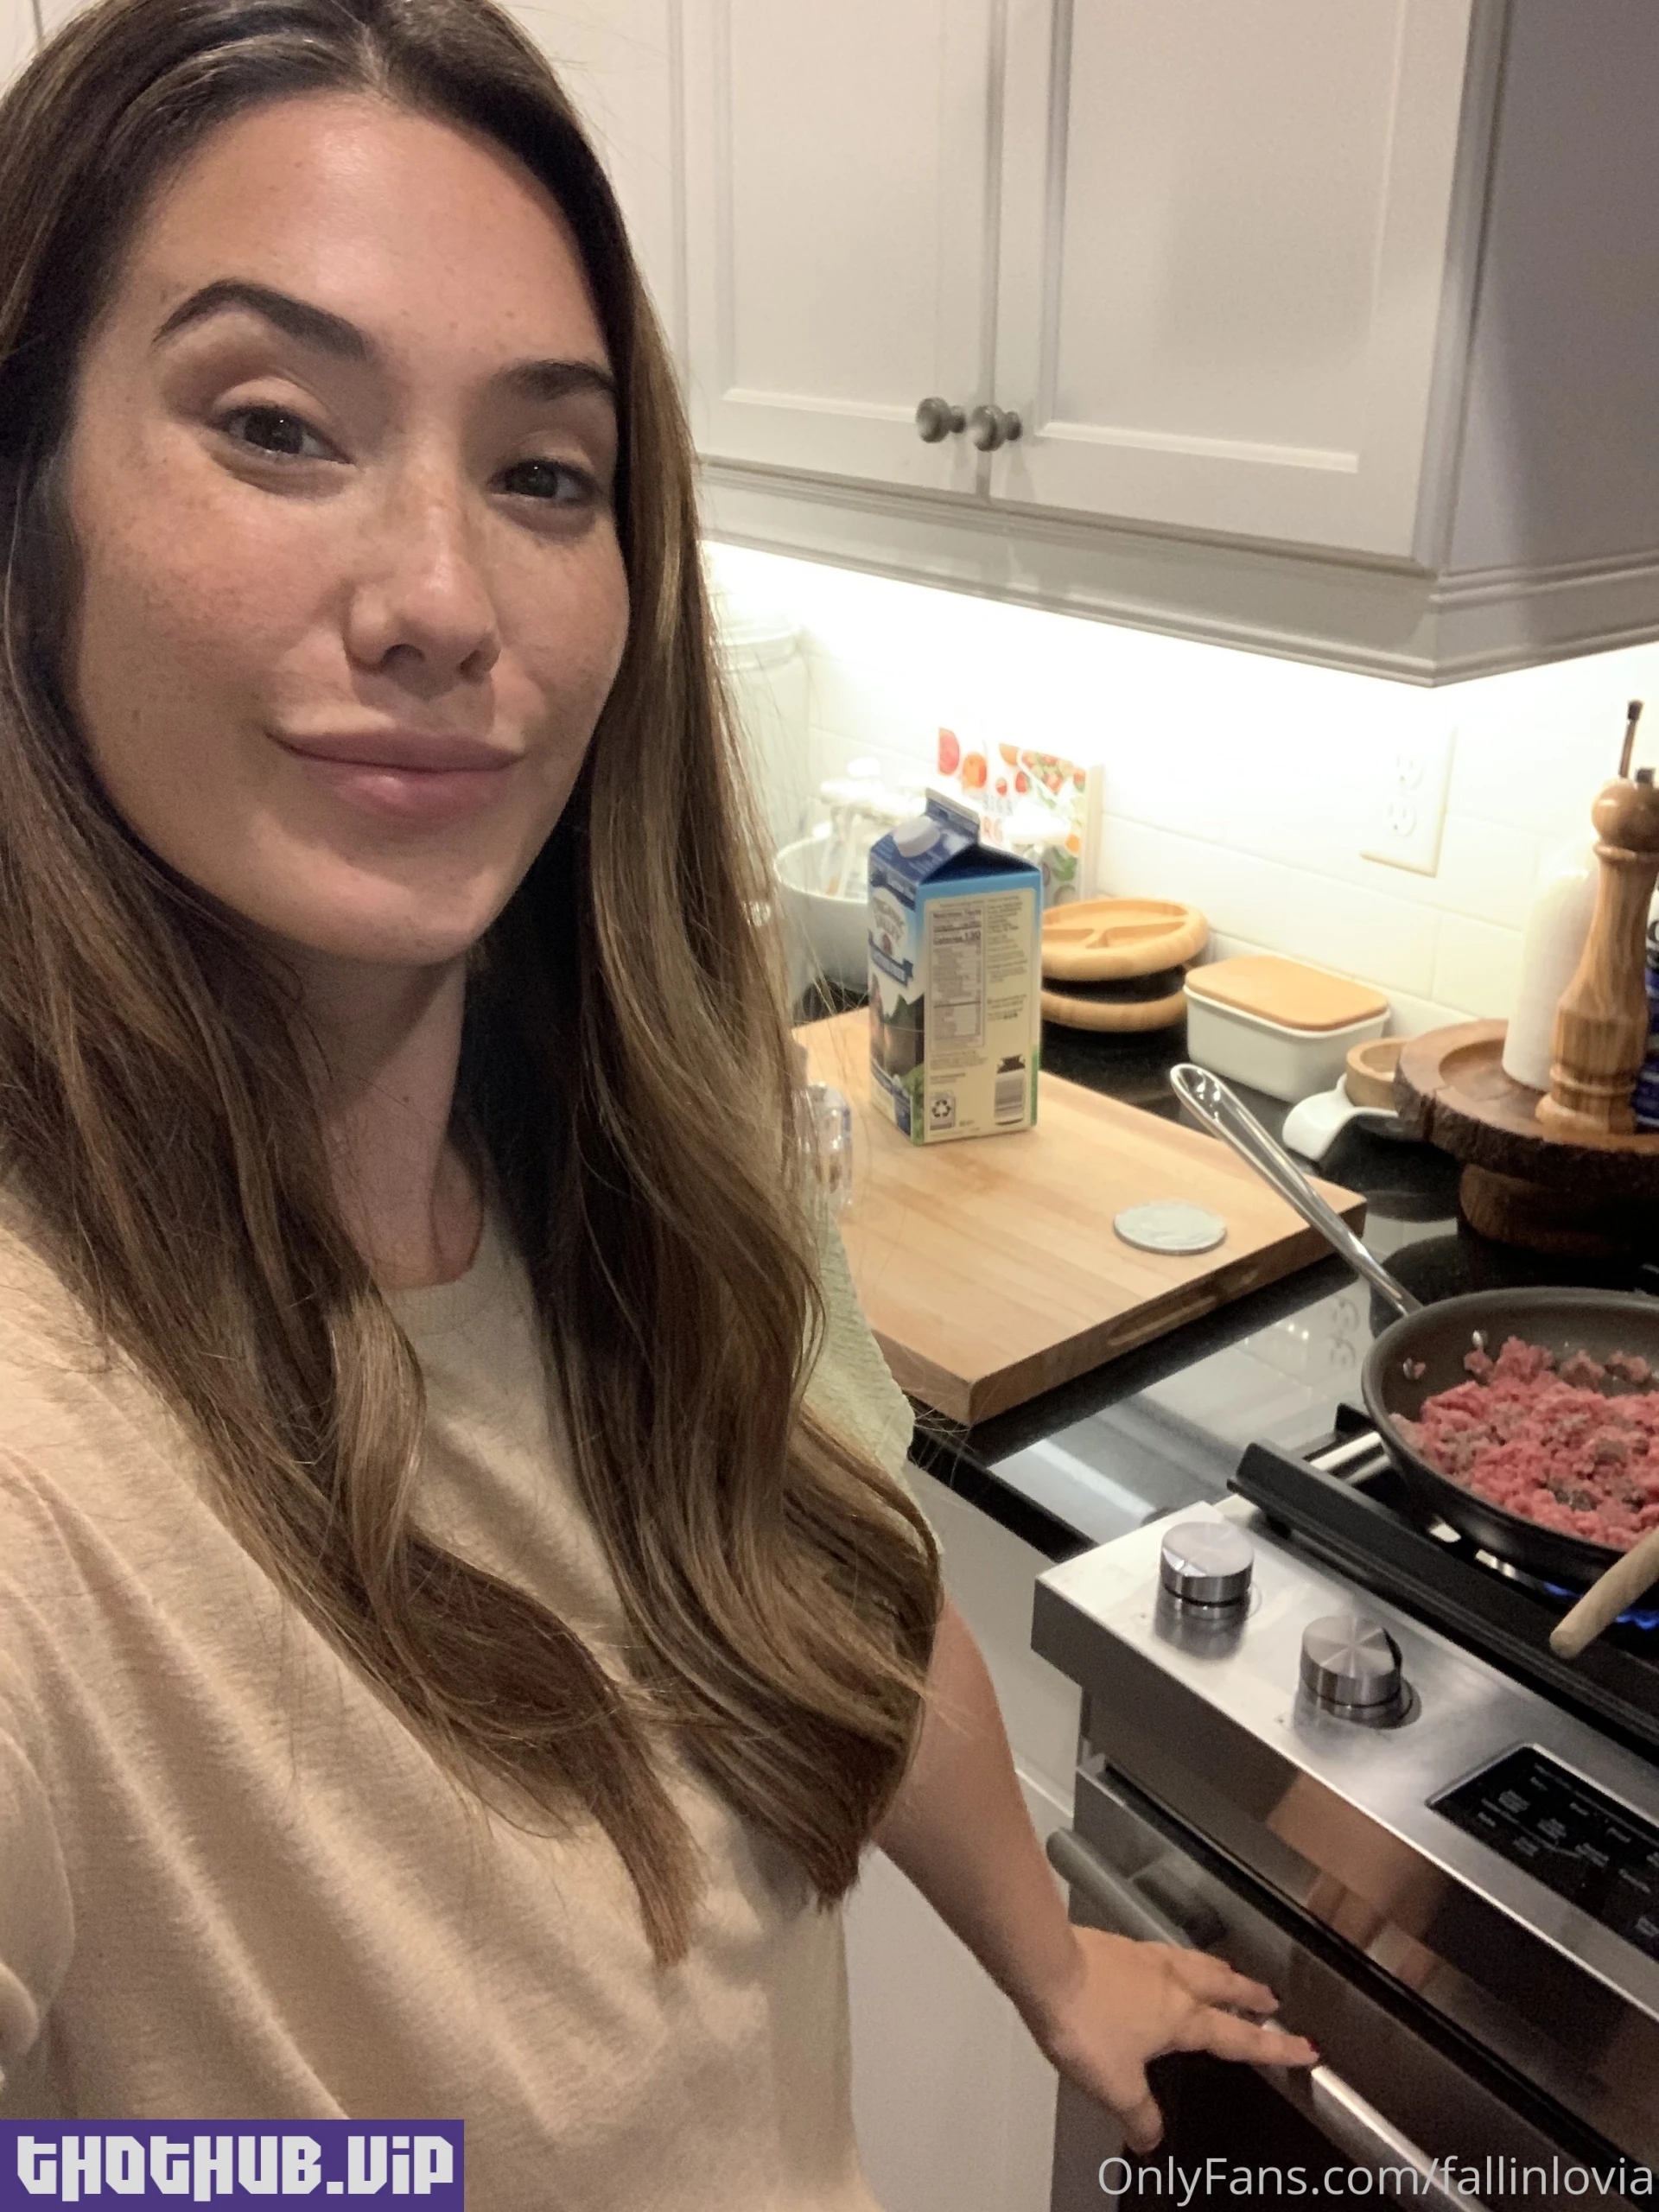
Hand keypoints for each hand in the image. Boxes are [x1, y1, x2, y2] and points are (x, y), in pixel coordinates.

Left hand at [1026, 1926, 1318, 2155]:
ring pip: (1194, 1961)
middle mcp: (1170, 1981)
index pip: (1239, 2037)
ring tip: (1226, 1970)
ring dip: (1216, 1969)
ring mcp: (1143, 1958)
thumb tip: (1150, 2139)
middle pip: (1223, 1986)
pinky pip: (1159, 1951)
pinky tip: (1161, 1959)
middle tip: (1270, 1998)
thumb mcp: (1115, 2086)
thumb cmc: (1083, 2019)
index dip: (1274, 2047)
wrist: (1045, 1966)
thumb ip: (1140, 2115)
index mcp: (1182, 2017)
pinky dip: (1174, 1956)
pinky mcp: (1116, 1946)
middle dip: (1250, 1994)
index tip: (1304, 2048)